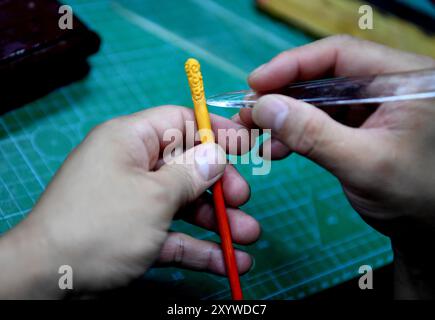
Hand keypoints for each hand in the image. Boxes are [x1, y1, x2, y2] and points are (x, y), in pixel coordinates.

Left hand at [0, 106, 259, 298]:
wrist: (49, 279)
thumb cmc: (102, 224)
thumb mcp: (154, 195)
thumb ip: (191, 173)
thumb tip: (216, 153)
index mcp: (130, 140)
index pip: (179, 121)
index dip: (214, 130)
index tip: (246, 144)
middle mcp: (133, 166)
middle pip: (187, 166)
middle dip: (220, 185)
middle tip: (243, 201)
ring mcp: (135, 202)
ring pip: (184, 204)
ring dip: (217, 221)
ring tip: (248, 237)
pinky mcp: (135, 233)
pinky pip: (173, 234)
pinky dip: (199, 247)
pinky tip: (228, 262)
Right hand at [236, 35, 434, 297]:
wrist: (425, 229)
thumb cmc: (412, 196)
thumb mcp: (363, 163)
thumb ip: (313, 134)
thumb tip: (263, 107)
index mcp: (403, 80)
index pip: (341, 55)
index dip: (293, 64)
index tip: (256, 82)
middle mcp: (386, 85)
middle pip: (324, 75)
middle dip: (282, 94)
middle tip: (248, 112)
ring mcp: (370, 106)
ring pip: (316, 99)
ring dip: (284, 116)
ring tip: (255, 133)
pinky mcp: (357, 126)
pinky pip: (319, 120)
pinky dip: (294, 132)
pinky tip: (275, 148)